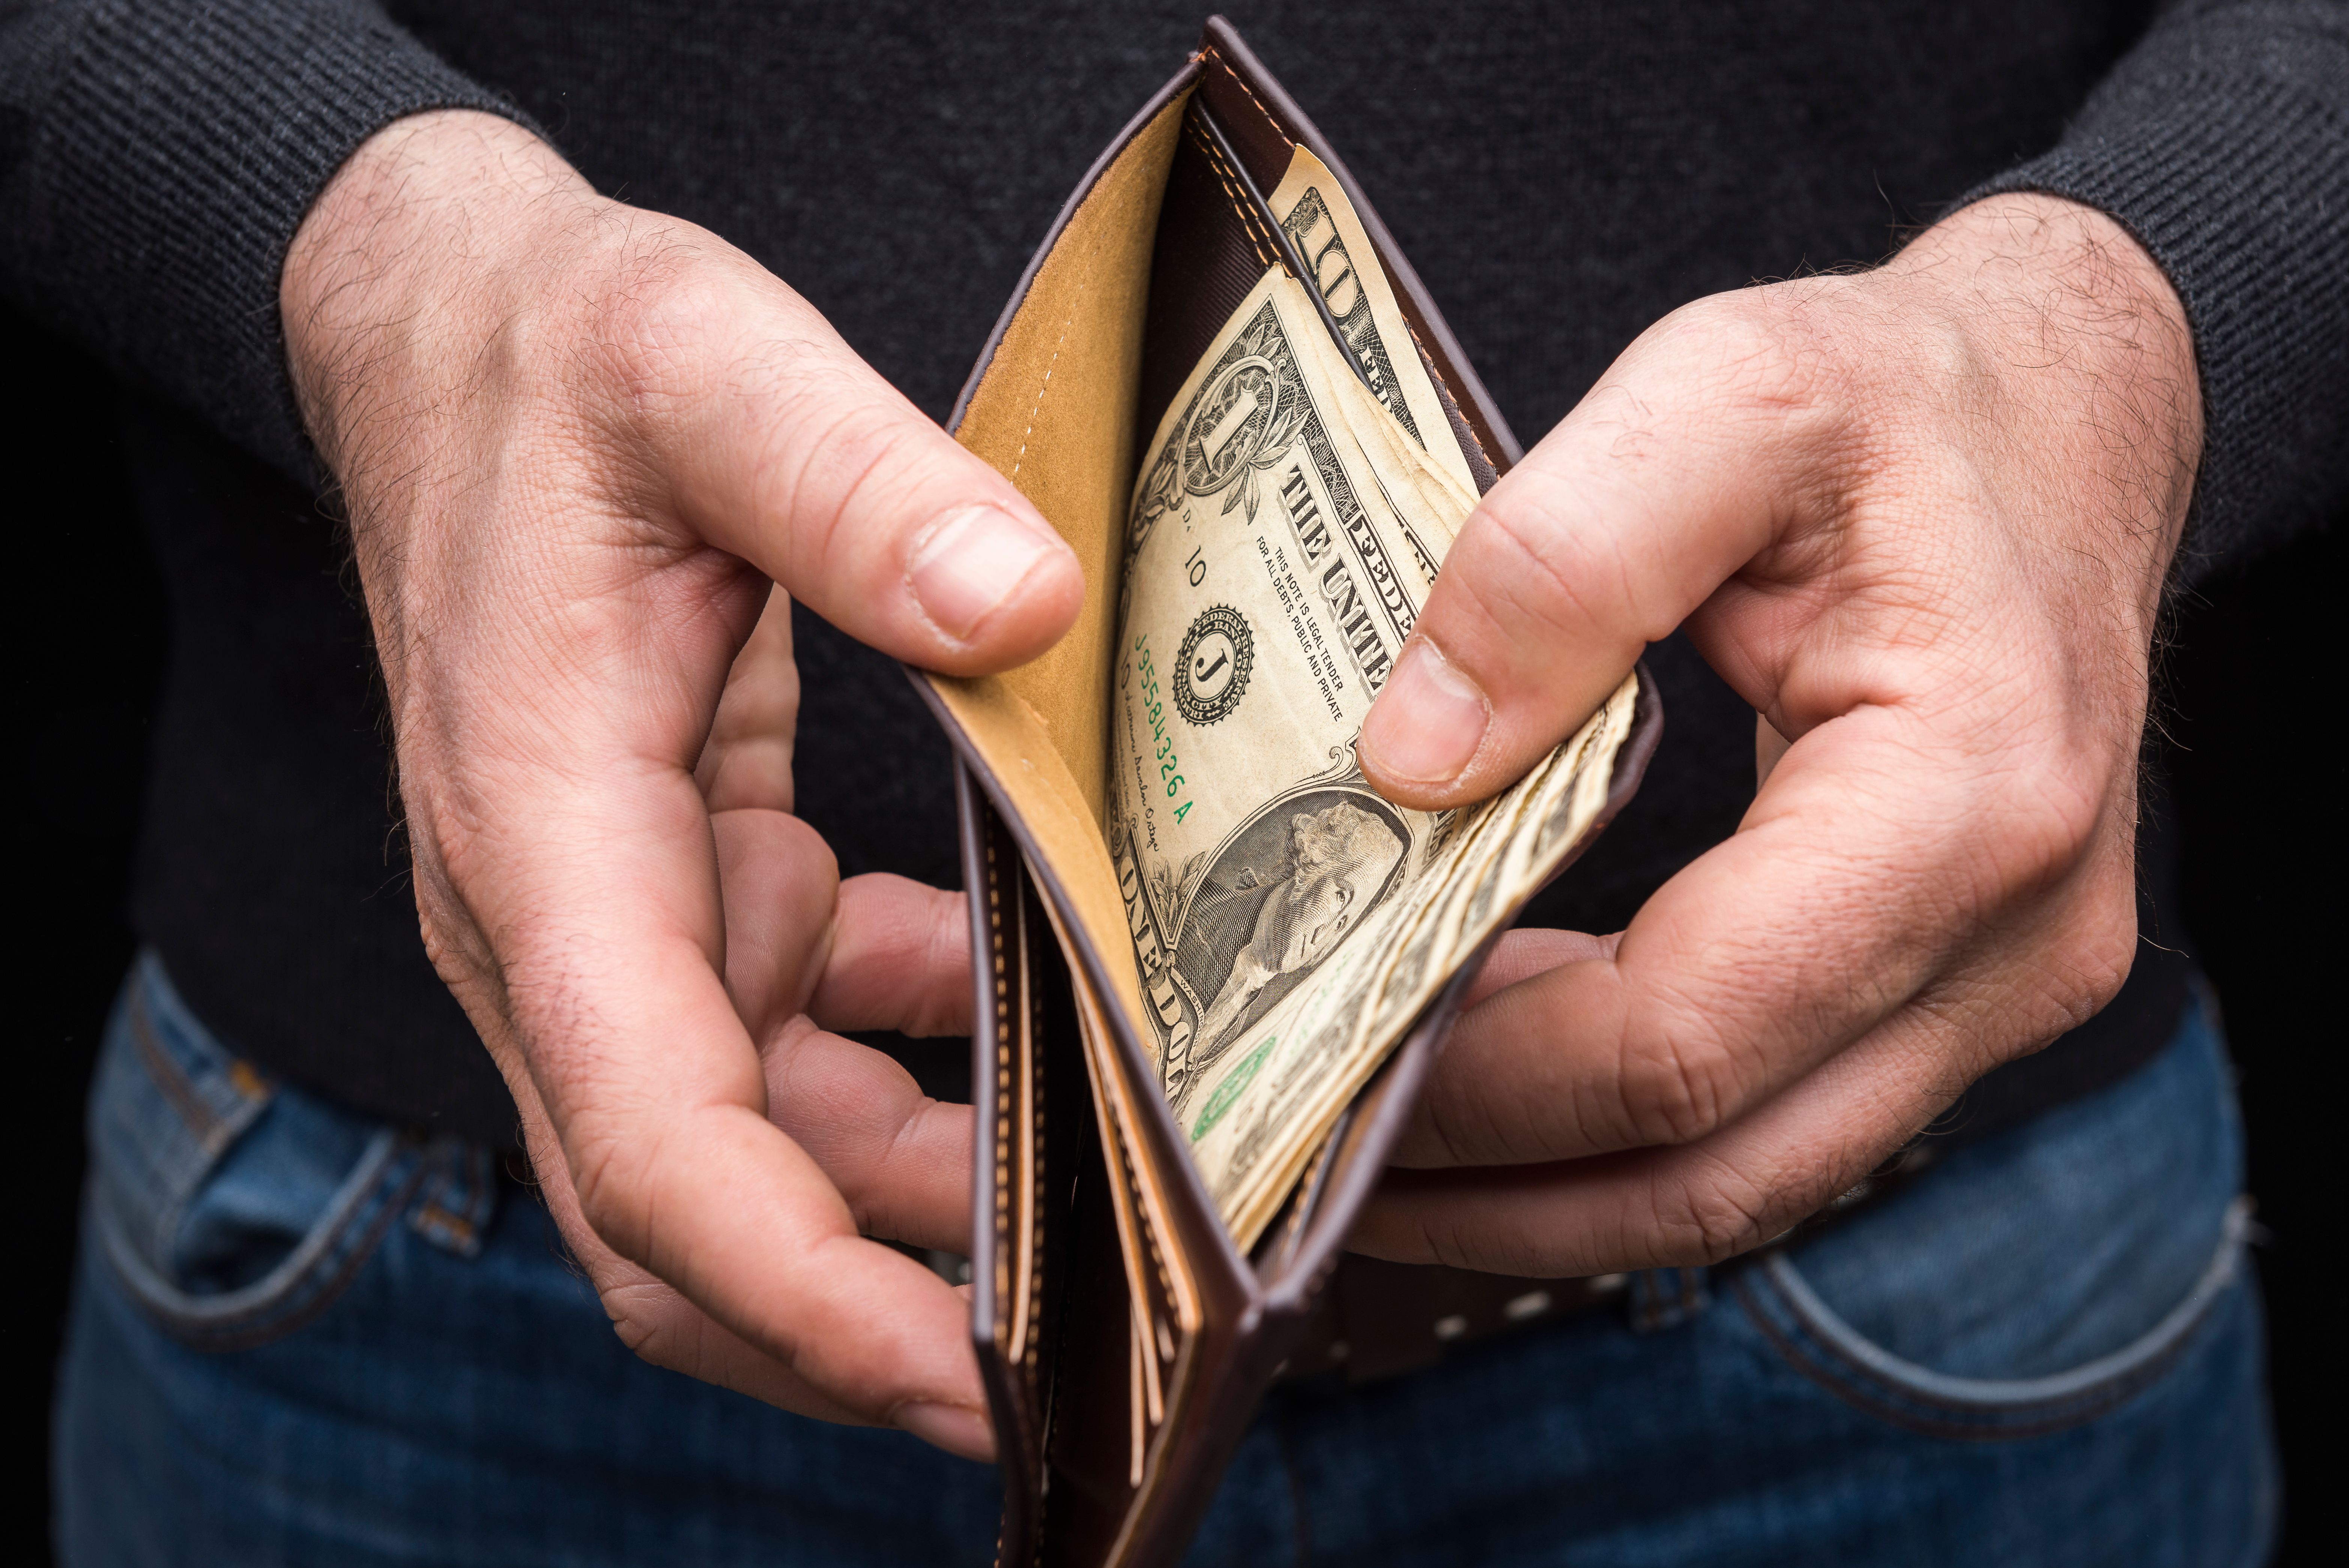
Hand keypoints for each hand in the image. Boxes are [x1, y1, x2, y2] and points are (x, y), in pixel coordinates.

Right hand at [282, 110, 1082, 1454]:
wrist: (469, 340)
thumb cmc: (560, 357)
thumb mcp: (702, 365)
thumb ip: (848, 480)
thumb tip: (1026, 606)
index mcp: (545, 839)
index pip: (643, 1138)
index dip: (789, 1284)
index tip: (948, 1379)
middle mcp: (568, 923)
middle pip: (687, 1210)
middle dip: (854, 1319)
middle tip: (1071, 1374)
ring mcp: (628, 920)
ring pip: (756, 1151)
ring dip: (912, 1210)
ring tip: (1103, 1229)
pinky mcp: (693, 886)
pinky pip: (800, 1039)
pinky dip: (915, 1068)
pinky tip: (1044, 1032)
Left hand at [1351, 195, 2199, 1273]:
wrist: (2062, 413)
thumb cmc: (1902, 396)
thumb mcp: (1726, 392)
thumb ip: (1560, 554)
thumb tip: (1411, 761)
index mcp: (1965, 798)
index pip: (1686, 1034)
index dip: (1492, 1078)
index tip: (1332, 1057)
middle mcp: (2015, 937)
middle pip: (1716, 1162)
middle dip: (1496, 1186)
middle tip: (1307, 1156)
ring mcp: (2005, 986)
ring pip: (1748, 1177)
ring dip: (1549, 1190)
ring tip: (1373, 1148)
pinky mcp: (1963, 991)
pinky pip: (1775, 1116)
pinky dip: (1621, 1131)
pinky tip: (1496, 1077)